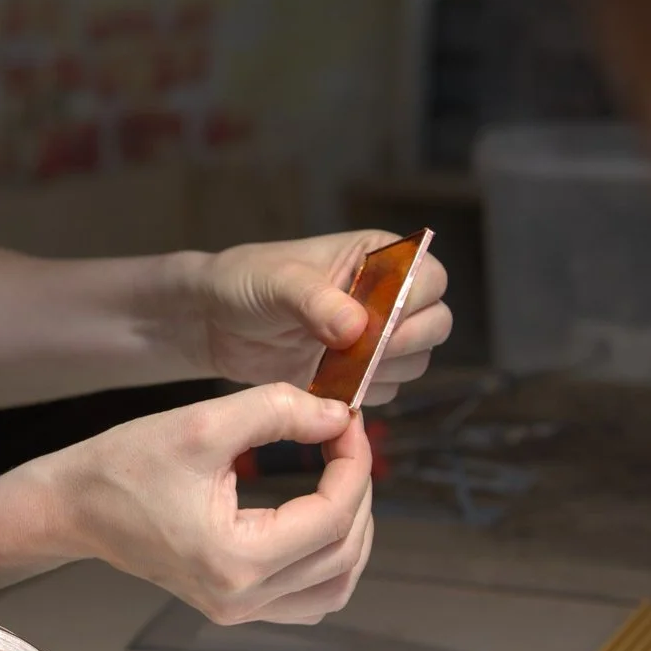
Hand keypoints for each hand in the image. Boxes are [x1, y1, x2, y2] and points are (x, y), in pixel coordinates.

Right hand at [39, 383, 374, 623]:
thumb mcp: (203, 424)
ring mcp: (238, 611)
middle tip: (344, 441)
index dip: (355, 463)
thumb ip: (279, 411)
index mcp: (236, 559)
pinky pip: (309, 599)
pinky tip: (319, 518)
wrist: (73, 507)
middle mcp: (241, 599)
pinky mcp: (234, 607)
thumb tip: (339, 416)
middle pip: (344, 553)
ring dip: (352, 532)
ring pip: (335, 586)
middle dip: (358, 491)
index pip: (333, 516)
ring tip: (341, 480)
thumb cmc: (125, 465)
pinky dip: (330, 560)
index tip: (347, 420)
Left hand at [187, 231, 451, 405]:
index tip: (379, 321)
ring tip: (333, 366)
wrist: (216, 322)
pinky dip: (362, 394)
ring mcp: (376, 336)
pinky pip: (384, 390)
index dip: (415, 301)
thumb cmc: (246, 282)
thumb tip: (358, 327)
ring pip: (414, 362)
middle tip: (361, 352)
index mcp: (378, 256)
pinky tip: (326, 385)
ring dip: (382, 371)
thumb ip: (316, 301)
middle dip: (404, 342)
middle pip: (434, 323)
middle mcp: (387, 295)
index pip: (428, 275)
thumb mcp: (277, 283)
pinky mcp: (359, 372)